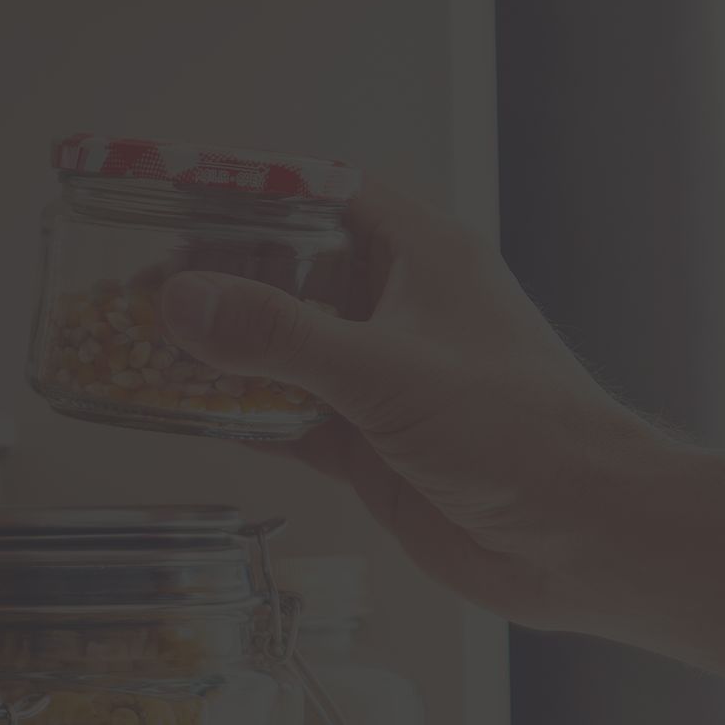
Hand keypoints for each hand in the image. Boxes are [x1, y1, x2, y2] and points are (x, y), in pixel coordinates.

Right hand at [158, 184, 676, 630]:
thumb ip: (279, 337)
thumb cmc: (519, 432)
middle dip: (221, 270)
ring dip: (225, 346)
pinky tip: (190, 412)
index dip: (253, 185)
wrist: (582, 539)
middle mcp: (400, 306)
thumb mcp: (384, 370)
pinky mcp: (374, 444)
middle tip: (141, 273)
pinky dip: (244, 414)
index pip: (324, 190)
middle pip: (293, 268)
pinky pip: (292, 417)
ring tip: (146, 336)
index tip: (179, 190)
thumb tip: (183, 300)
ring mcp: (385, 377)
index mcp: (421, 254)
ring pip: (286, 346)